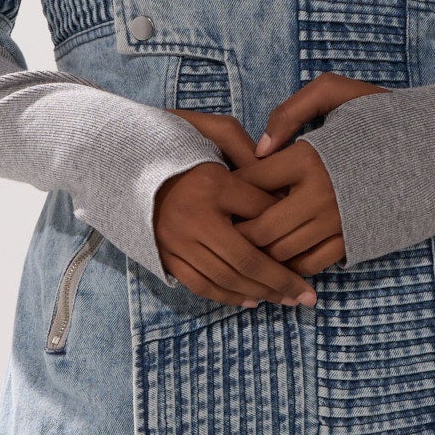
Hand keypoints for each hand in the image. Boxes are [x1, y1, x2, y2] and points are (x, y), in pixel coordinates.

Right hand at [156, 111, 321, 302]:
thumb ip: (249, 156)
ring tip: (285, 300)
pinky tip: (251, 300)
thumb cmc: (178, 145)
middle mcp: (192, 220)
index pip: (259, 215)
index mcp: (211, 187)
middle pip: (246, 260)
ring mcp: (175, 242)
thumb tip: (281, 191)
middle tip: (307, 296)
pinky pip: (201, 285)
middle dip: (281, 281)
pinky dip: (228, 296)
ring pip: (225, 279)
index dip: (287, 233)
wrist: (125, 161)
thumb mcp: (216, 134)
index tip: (309, 247)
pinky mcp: (165, 256)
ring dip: (259, 293)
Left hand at [232, 73, 382, 270]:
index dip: (232, 187)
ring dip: (261, 251)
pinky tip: (281, 254)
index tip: (223, 189)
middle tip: (224, 227)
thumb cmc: (384, 114)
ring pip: (283, 251)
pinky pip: (312, 263)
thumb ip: (291, 111)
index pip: (253, 181)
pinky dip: (291, 264)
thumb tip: (260, 148)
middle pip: (261, 227)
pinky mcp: (355, 240)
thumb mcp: (336, 91)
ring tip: (246, 244)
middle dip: (237, 231)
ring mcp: (339, 223)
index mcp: (311, 157)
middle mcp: (322, 196)